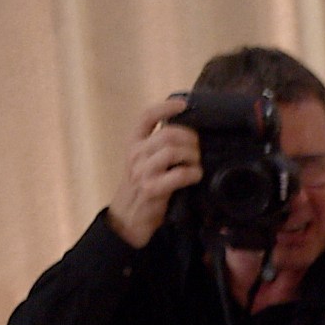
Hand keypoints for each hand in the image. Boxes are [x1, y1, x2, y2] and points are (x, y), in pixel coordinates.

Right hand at [107, 96, 202, 247]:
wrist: (126, 220)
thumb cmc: (141, 188)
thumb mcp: (144, 162)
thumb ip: (158, 147)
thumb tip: (189, 132)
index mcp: (134, 144)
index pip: (146, 117)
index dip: (165, 107)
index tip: (184, 104)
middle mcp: (135, 154)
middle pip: (167, 134)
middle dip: (190, 138)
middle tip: (198, 148)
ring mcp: (142, 172)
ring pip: (172, 151)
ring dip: (192, 156)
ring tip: (197, 163)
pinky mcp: (151, 189)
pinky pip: (178, 175)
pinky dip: (192, 173)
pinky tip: (195, 176)